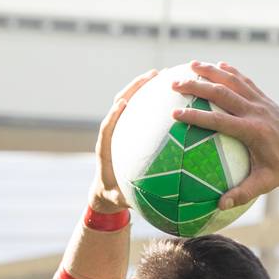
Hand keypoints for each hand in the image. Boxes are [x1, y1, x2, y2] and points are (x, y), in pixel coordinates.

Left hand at [92, 69, 157, 210]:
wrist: (106, 192)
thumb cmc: (115, 196)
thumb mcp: (121, 200)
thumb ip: (129, 200)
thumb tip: (141, 204)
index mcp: (106, 150)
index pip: (107, 128)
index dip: (113, 116)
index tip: (122, 104)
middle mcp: (112, 133)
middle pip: (120, 104)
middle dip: (134, 88)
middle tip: (153, 76)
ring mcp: (121, 128)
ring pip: (130, 101)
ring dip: (144, 87)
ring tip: (164, 75)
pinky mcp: (129, 127)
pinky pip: (141, 110)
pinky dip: (153, 99)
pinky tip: (173, 94)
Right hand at [170, 60, 278, 209]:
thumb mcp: (266, 183)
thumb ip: (243, 193)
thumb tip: (219, 206)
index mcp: (253, 131)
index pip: (219, 120)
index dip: (197, 116)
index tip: (176, 114)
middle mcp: (256, 112)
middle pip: (222, 93)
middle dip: (197, 86)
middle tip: (174, 84)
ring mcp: (262, 103)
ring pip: (234, 81)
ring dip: (212, 71)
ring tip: (191, 64)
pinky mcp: (266, 99)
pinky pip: (246, 81)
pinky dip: (232, 71)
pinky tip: (218, 65)